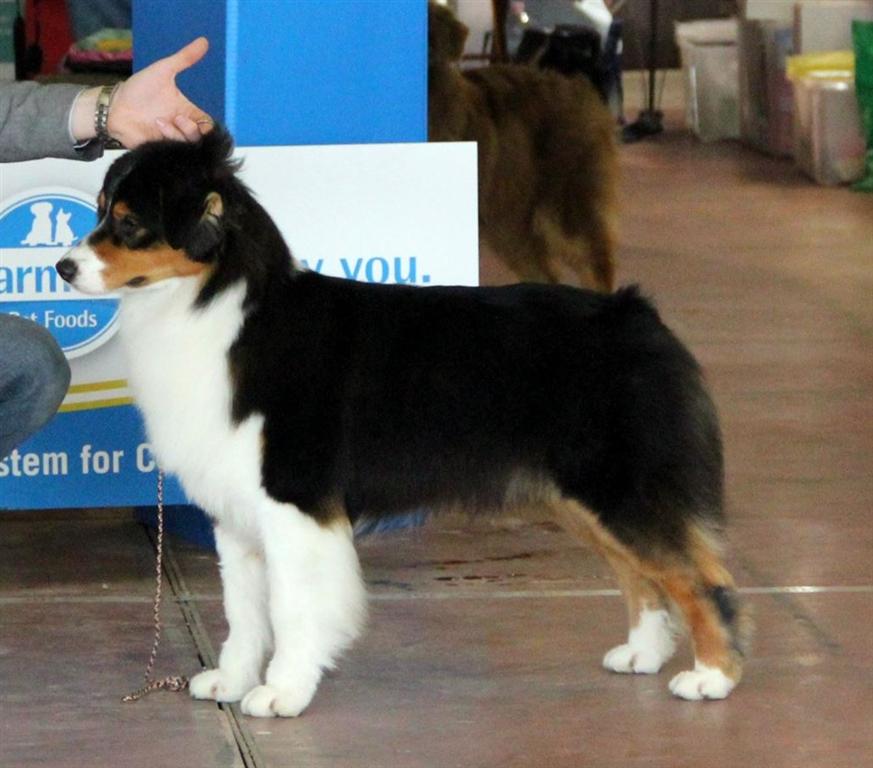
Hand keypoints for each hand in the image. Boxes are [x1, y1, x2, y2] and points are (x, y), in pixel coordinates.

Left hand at [71, 37, 212, 146]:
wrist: (114, 108)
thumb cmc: (138, 90)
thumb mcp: (163, 70)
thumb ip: (184, 58)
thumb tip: (204, 40)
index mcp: (187, 112)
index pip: (208, 125)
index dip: (207, 126)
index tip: (196, 117)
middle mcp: (182, 128)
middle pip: (202, 139)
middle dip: (191, 129)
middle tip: (177, 118)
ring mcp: (173, 141)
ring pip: (190, 146)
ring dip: (177, 133)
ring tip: (159, 122)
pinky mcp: (163, 150)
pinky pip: (176, 152)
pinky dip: (169, 139)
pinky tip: (156, 128)